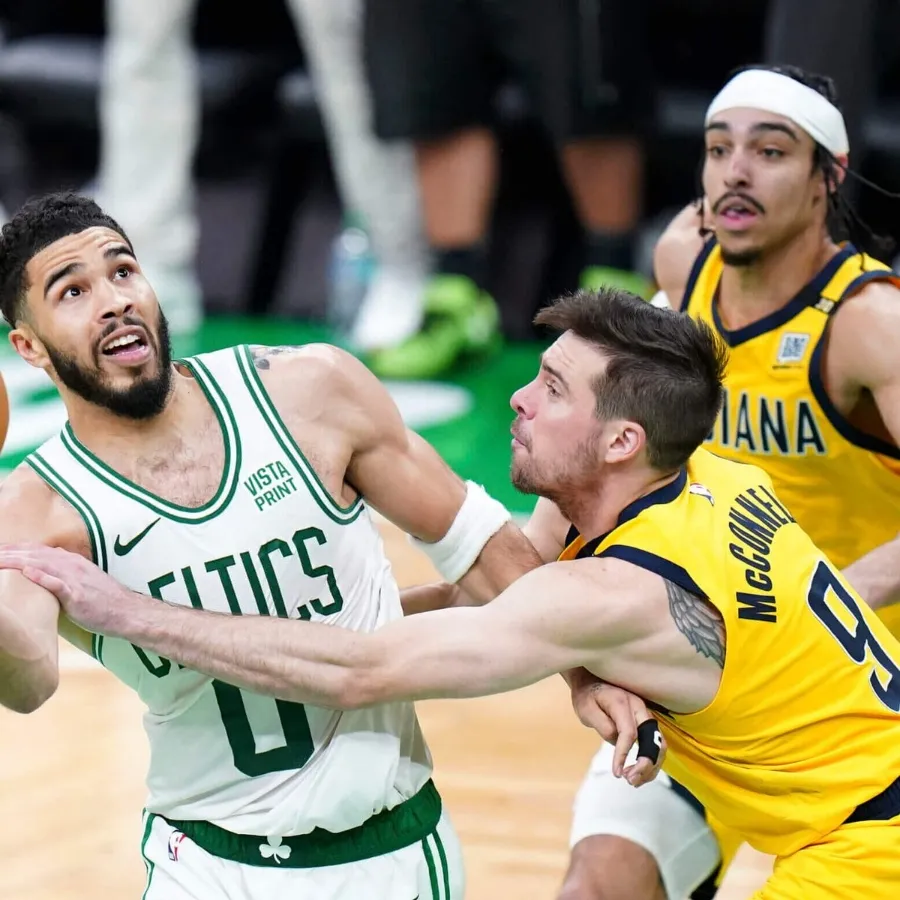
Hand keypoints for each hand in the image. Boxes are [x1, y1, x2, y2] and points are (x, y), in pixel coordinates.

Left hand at [0, 542, 132, 633]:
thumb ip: (64, 576)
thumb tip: (44, 575)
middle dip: (9, 552)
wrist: (127, 611)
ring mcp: (75, 579)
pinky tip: (27, 572)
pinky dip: (42, 577)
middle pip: (35, 554)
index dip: (16, 548)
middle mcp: (72, 565)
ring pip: (42, 565)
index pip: (38, 550)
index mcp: (72, 562)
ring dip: (17, 561)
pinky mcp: (77, 595)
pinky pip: (58, 584)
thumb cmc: (104, 601)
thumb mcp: (84, 581)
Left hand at [570, 676, 666, 786]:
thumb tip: (616, 742)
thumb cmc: (588, 695)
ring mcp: (645, 714)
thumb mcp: (586, 709)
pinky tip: (639, 774)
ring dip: (651, 766)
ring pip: (658, 744)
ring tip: (633, 781)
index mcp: (622, 702)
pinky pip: (654, 743)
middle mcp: (639, 707)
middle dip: (645, 764)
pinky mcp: (645, 722)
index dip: (624, 754)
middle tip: (629, 780)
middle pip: (653, 739)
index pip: (629, 732)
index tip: (617, 772)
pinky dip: (651, 761)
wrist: (593, 681)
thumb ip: (602, 725)